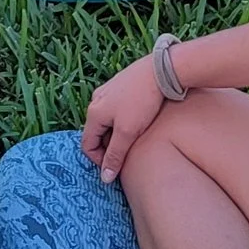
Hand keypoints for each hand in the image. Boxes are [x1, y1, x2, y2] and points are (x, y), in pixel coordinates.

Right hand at [80, 51, 167, 183]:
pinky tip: (138, 120)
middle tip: (128, 151)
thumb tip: (105, 178)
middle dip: (109, 146)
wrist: (161, 71)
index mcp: (93, 113)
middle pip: (96, 133)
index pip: (87, 145)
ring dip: (116, 133)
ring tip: (134, 136)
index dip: (99, 160)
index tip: (116, 165)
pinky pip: (114, 109)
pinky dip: (121, 120)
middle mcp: (96, 100)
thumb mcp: (128, 133)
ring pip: (106, 121)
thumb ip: (115, 156)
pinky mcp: (119, 85)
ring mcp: (107, 91)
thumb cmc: (142, 101)